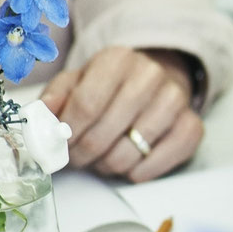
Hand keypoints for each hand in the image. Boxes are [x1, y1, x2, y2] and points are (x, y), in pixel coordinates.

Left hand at [38, 46, 202, 182]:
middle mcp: (151, 75)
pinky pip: (157, 164)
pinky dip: (138, 172)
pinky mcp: (193, 126)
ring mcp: (176, 101)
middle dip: (83, 154)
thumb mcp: (76, 81)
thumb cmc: (109, 87)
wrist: (157, 80)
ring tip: (104, 157)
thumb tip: (40, 120)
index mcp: (117, 60)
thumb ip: (54, 98)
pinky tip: (130, 162)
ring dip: (108, 165)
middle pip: (104, 134)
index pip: (85, 105)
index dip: (67, 134)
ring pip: (128, 154)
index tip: (59, 144)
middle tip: (78, 157)